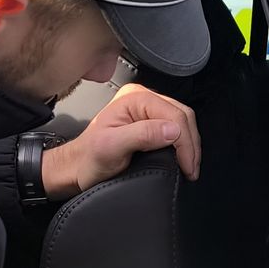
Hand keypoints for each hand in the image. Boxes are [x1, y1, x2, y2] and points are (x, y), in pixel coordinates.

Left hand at [40, 84, 200, 199]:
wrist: (78, 168)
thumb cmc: (89, 159)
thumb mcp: (112, 147)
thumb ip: (142, 135)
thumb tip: (172, 131)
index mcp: (134, 98)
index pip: (174, 115)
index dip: (185, 142)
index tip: (187, 165)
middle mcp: (142, 99)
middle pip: (182, 116)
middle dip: (190, 144)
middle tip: (190, 169)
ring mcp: (147, 110)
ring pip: (183, 122)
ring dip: (189, 145)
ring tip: (188, 166)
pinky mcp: (151, 123)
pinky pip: (176, 129)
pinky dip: (183, 145)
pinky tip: (182, 158)